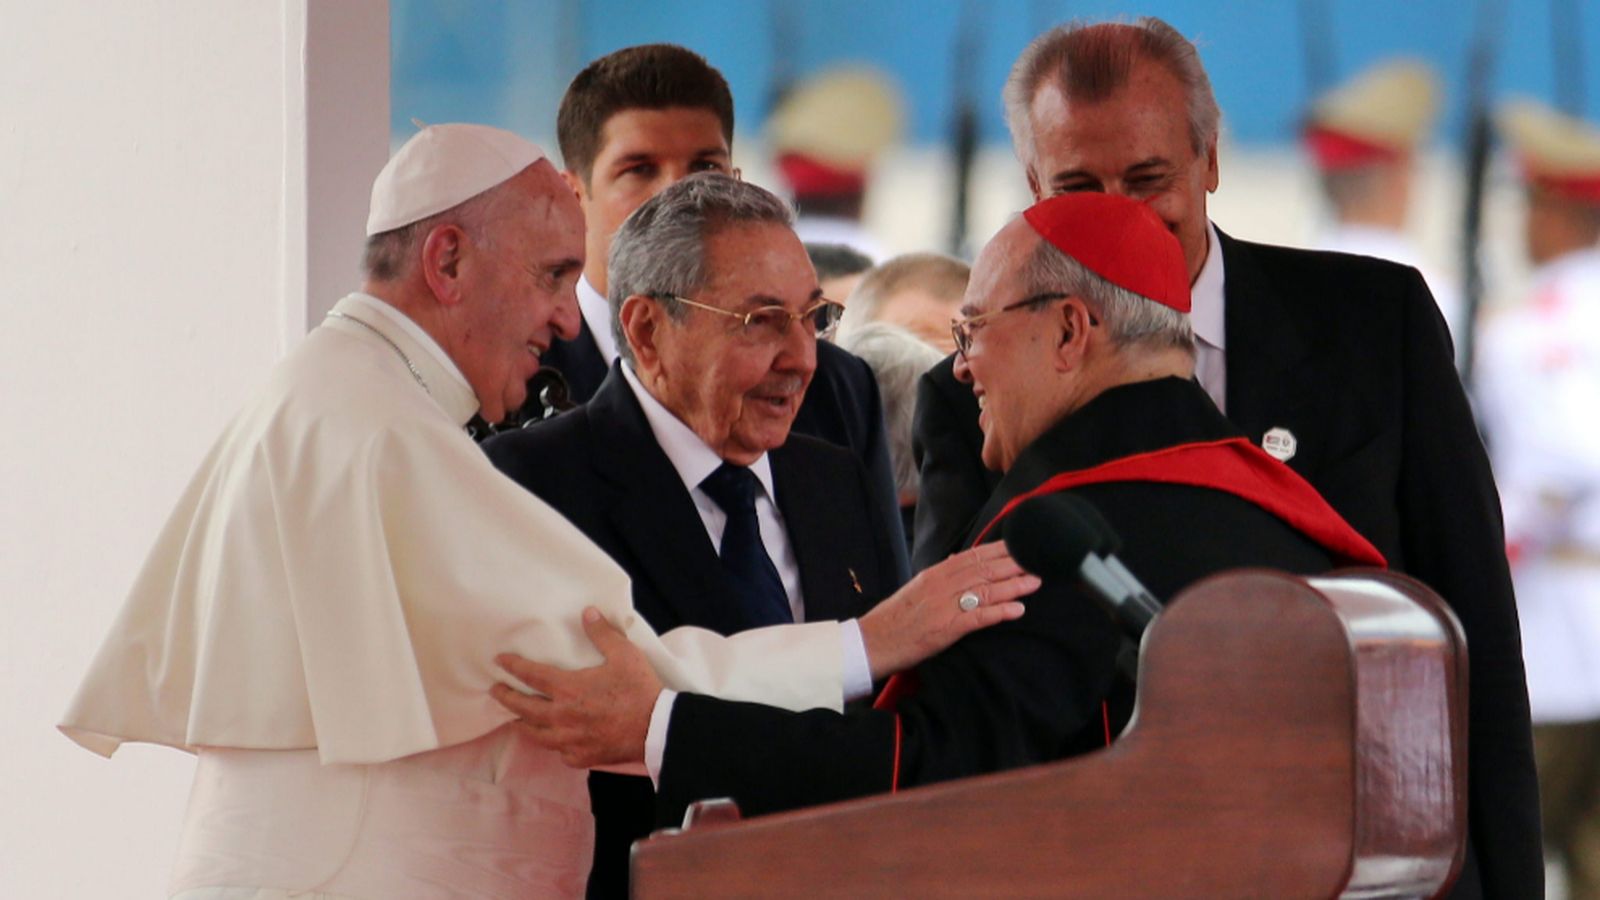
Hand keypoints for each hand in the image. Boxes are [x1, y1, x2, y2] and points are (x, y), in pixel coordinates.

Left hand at [491, 607, 661, 767]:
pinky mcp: (581, 757)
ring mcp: (569, 740)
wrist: (657, 728)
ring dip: (523, 724)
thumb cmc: (639, 690)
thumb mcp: (624, 654)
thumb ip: (602, 633)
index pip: (531, 676)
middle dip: (506, 698)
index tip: (500, 661)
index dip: (513, 667)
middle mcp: (562, 717)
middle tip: (495, 691)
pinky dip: (552, 744)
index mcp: (569, 689)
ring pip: (536, 735)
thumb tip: (587, 612)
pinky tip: (552, 740)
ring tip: (515, 720)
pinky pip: (558, 752)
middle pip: (523, 708)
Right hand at [859, 542, 1039, 678]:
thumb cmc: (895, 618)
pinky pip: (978, 617)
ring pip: (985, 590)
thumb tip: (955, 559)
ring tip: (1036, 581)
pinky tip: (1018, 610)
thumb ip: (939, 575)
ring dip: (1013, 585)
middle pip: (984, 569)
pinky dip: (999, 612)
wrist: (872, 642)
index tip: (1022, 545)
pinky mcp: (946, 628)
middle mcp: (941, 584)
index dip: (1000, 550)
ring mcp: (944, 605)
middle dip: (1013, 564)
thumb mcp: (917, 588)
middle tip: (1039, 560)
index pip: (973, 556)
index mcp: (935, 573)